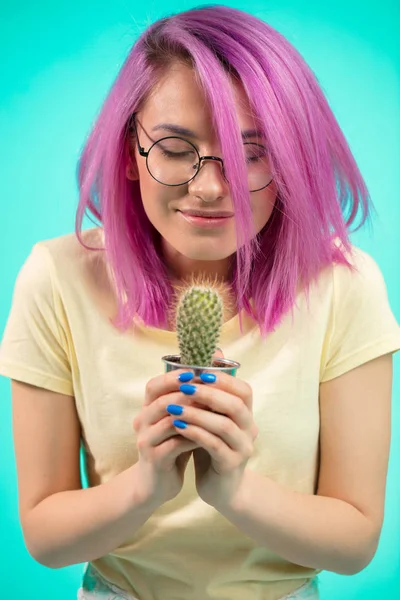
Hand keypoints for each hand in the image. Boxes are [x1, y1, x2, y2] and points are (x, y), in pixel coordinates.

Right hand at [132, 368, 199, 506]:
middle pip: (162, 401)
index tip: (196, 372)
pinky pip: (175, 444)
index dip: (173, 377)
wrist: (156, 484)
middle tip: (211, 391)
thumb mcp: (179, 421)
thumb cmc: (172, 446)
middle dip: (188, 394)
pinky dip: (193, 437)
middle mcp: (142, 422)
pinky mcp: (154, 459)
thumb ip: (189, 401)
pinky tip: (209, 435)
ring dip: (193, 415)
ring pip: (169, 422)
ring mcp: (146, 441)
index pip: (154, 385)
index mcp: (147, 409)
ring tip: (214, 411)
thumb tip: (212, 375)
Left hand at [166, 350, 257, 509]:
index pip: (243, 390)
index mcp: (246, 414)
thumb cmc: (212, 445)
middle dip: (209, 393)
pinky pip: (214, 445)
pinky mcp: (232, 465)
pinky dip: (196, 433)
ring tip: (175, 408)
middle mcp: (250, 429)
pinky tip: (178, 427)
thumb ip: (210, 391)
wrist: (221, 488)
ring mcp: (243, 448)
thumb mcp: (211, 417)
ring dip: (198, 413)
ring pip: (224, 425)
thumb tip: (212, 352)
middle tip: (185, 386)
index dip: (222, 380)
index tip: (198, 372)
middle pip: (237, 405)